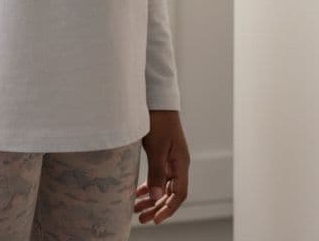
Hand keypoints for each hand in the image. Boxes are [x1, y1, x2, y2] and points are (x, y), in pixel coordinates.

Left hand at [134, 109, 188, 224]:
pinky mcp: (161, 154)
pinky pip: (157, 177)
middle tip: (142, 218)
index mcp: (181, 163)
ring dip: (151, 199)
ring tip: (137, 210)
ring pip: (162, 186)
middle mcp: (177, 164)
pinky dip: (149, 186)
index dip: (168, 208)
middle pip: (170, 193)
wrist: (156, 99)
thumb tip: (156, 198)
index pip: (179, 194)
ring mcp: (170, 159)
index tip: (156, 219)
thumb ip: (156, 173)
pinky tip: (138, 193)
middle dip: (157, 207)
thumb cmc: (159, 120)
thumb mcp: (156, 148)